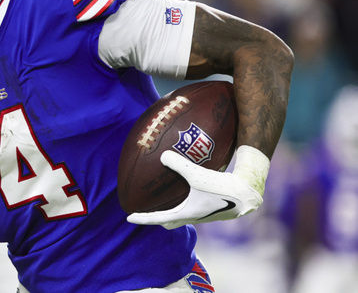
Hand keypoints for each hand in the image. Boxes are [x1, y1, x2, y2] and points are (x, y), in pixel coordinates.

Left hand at [127, 150, 262, 229]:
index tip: (129, 217)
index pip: (158, 219)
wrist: (248, 194)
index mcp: (186, 214)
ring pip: (183, 215)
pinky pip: (194, 207)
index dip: (143, 218)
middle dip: (158, 218)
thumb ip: (178, 165)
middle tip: (148, 210)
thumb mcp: (197, 175)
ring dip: (174, 211)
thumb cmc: (222, 188)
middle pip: (171, 221)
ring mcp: (204, 214)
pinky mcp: (213, 207)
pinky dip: (186, 201)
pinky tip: (189, 188)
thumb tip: (162, 156)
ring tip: (167, 200)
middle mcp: (194, 217)